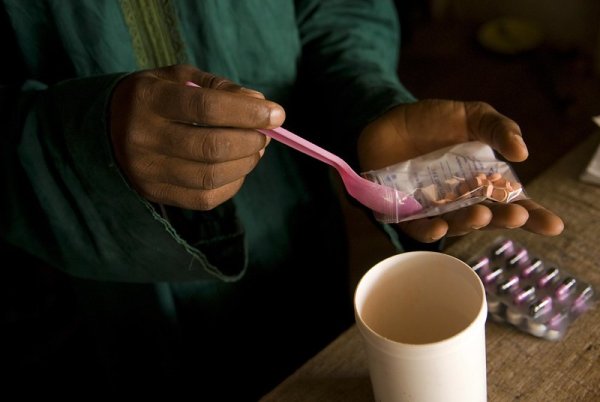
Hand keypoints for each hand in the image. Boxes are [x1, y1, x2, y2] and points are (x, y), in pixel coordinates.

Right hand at [109, 64, 284, 209]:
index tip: (277, 114)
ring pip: (211, 177)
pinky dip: (232, 184)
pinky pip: (205, 198)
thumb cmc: (156, 97)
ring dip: (246, 164)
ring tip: (255, 149)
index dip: (248, 112)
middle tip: (266, 133)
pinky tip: (237, 167)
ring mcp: (146, 170)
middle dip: (251, 141)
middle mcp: (142, 137)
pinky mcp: (154, 193)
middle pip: (211, 148)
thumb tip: (260, 103)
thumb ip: (221, 88)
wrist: (108, 127)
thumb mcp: (181, 79)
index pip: (205, 107)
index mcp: (148, 99)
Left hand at [357, 99, 563, 241]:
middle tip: (516, 215)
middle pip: (487, 217)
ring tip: (481, 214)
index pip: (512, 202)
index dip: (532, 215)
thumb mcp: (472, 116)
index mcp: (483, 180)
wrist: (387, 118)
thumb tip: (522, 152)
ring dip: (470, 223)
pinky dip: (429, 230)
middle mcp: (461, 199)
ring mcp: (434, 207)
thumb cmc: (433, 120)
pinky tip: (440, 226)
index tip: (553, 225)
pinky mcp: (405, 212)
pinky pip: (418, 228)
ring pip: (456, 224)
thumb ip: (498, 128)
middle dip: (503, 219)